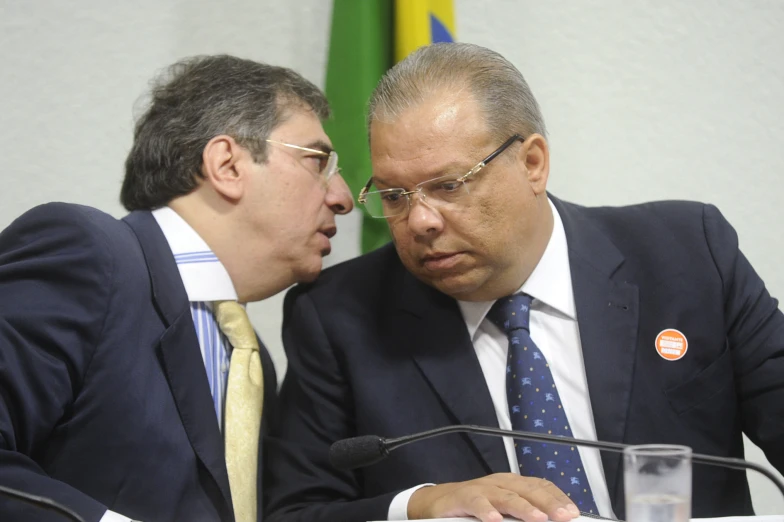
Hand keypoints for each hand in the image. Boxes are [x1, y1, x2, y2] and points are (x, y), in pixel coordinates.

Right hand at [407, 473, 579, 521]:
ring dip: (523, 508)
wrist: (436, 503)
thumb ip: (520, 515)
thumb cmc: (473, 508)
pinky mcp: (462, 497)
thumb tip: (546, 521)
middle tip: (565, 516)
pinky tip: (494, 519)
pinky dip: (485, 510)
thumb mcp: (502, 510)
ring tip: (538, 518)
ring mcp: (481, 489)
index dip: (558, 498)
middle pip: (528, 490)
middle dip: (549, 503)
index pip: (540, 487)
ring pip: (506, 496)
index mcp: (512, 485)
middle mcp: (499, 483)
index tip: (573, 512)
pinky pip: (476, 502)